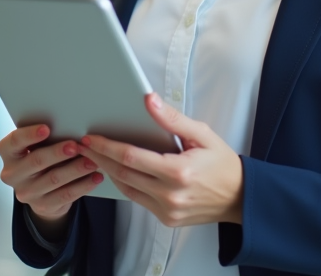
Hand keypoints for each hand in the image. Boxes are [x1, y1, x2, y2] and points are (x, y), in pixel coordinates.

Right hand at [0, 124, 104, 226]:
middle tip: (76, 146)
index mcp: (8, 153)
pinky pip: (64, 195)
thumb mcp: (36, 145)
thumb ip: (44, 137)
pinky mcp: (41, 205)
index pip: (15, 141)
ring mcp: (26, 192)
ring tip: (92, 161)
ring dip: (75, 169)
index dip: (29, 134)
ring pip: (53, 179)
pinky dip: (82, 185)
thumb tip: (69, 124)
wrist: (40, 190)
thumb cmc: (40, 157)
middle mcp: (12, 173)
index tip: (46, 128)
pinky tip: (95, 177)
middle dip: (58, 152)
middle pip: (36, 160)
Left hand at [79, 94, 242, 226]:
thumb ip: (173, 119)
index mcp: (179, 172)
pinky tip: (116, 170)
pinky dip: (124, 184)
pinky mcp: (166, 219)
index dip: (107, 147)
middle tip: (81, 145)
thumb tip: (149, 101)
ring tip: (93, 155)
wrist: (239, 197)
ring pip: (126, 189)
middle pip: (122, 174)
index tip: (90, 137)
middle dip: (99, 158)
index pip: (131, 157)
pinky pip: (137, 199)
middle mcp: (170, 194)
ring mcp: (167, 210)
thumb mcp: (202, 134)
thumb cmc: (222, 164)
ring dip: (107, 171)